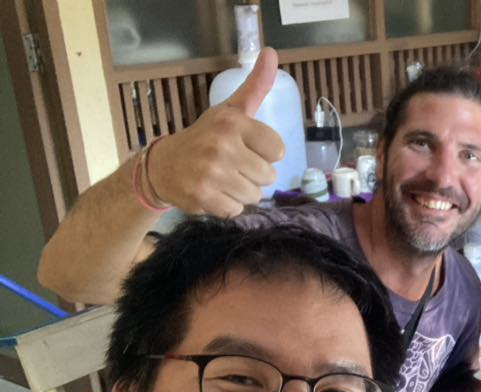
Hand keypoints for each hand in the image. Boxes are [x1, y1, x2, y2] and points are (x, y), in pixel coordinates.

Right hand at [147, 48, 283, 217]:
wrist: (163, 166)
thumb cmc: (205, 137)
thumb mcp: (230, 110)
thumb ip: (255, 87)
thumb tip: (273, 53)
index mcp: (232, 122)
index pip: (278, 151)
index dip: (265, 154)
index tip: (247, 148)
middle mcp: (222, 146)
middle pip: (268, 176)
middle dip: (253, 175)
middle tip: (231, 166)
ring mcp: (211, 173)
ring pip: (255, 195)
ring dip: (242, 192)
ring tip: (223, 180)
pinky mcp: (203, 197)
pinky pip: (236, 210)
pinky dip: (227, 206)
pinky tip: (213, 192)